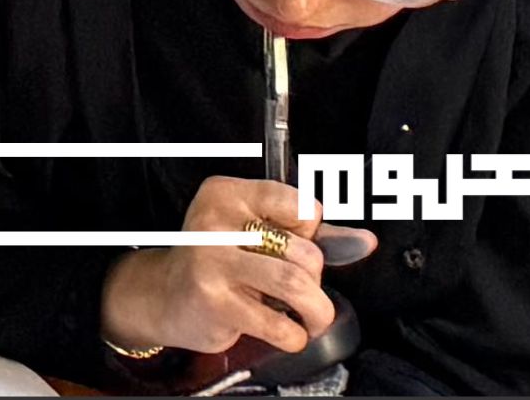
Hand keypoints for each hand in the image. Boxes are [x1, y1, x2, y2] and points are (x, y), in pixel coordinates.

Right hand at [96, 176, 344, 368]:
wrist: (165, 295)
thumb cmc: (219, 262)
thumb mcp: (256, 234)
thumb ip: (309, 236)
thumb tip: (365, 241)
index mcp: (228, 192)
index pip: (301, 205)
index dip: (311, 232)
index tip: (295, 244)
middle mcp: (217, 221)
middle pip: (305, 252)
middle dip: (315, 280)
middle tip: (299, 289)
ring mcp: (212, 261)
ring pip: (296, 284)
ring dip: (316, 311)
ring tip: (310, 317)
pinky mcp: (215, 302)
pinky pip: (279, 325)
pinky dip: (295, 336)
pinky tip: (286, 331)